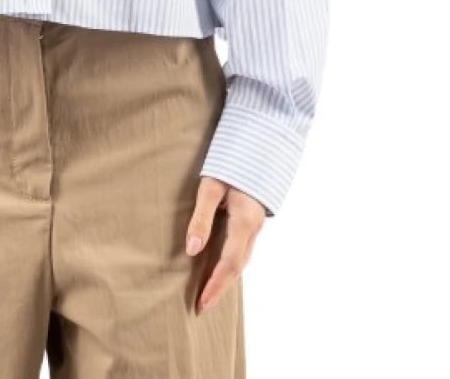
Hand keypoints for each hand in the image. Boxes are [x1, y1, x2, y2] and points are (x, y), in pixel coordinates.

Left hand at [185, 175, 265, 313]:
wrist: (257, 144)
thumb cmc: (230, 163)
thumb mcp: (210, 187)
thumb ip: (201, 218)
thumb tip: (191, 250)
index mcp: (245, 221)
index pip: (229, 263)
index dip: (215, 285)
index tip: (201, 303)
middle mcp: (254, 227)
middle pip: (237, 266)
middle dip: (220, 287)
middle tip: (202, 306)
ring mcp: (256, 224)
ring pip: (242, 259)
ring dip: (226, 278)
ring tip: (208, 292)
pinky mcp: (252, 219)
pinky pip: (243, 249)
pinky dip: (231, 263)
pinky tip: (220, 268)